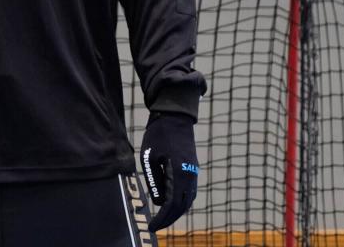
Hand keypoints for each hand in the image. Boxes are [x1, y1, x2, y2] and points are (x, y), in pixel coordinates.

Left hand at [140, 111, 198, 230]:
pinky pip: (190, 191)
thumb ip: (153, 180)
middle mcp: (190, 176)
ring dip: (176, 210)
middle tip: (156, 226)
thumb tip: (158, 203)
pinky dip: (181, 200)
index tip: (151, 226)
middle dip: (169, 218)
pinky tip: (170, 202)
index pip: (171, 204)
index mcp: (179, 174)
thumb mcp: (149, 157)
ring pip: (188, 200)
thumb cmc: (158, 135)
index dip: (162, 218)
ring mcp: (193, 172)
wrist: (174, 116)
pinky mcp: (192, 168)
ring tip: (162, 217)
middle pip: (182, 206)